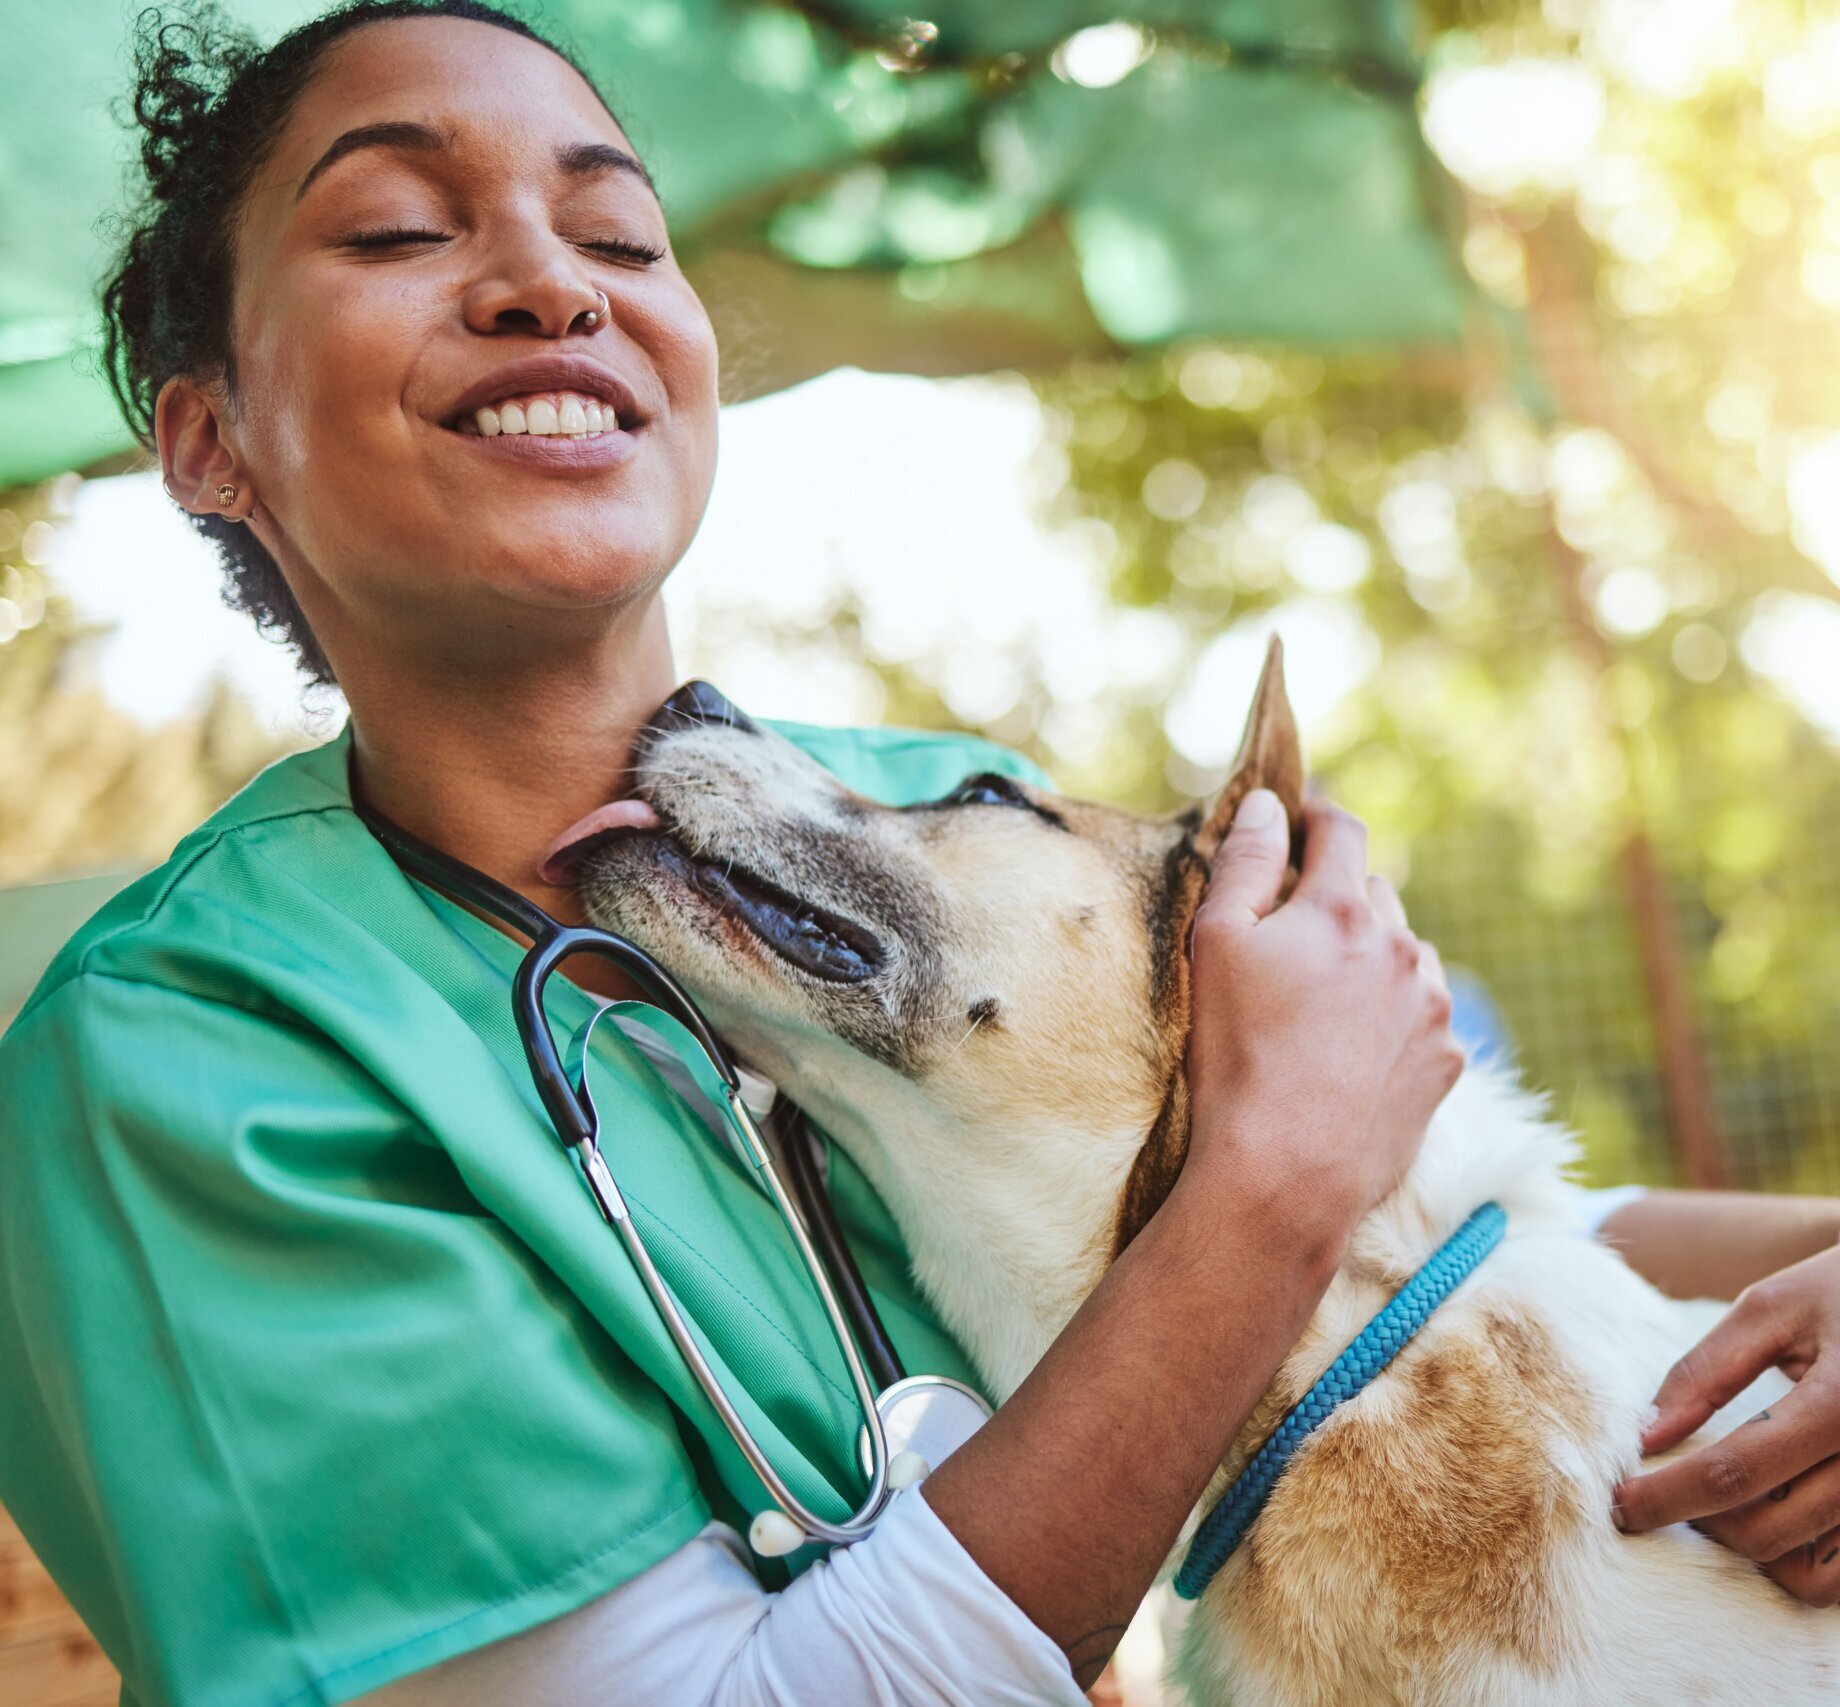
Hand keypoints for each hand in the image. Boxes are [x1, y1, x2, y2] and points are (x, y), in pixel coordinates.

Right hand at [1183, 789, 1463, 1248]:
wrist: (1286, 1173)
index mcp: (1342, 910)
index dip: (1316, 818)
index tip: (1298, 824)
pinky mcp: (1447, 1061)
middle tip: (1291, 936)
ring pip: (1405, 952)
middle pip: (1373, 892)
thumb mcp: (1215, 945)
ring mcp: (1433, 1007)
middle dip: (1336, 898)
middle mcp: (1401, 948)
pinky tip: (1352, 1049)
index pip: (1342, 831)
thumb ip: (1243, 863)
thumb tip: (1266, 804)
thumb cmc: (1237, 1056)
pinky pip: (1424, 1013)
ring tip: (1323, 1003)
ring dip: (1371, 957)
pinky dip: (1395, 1014)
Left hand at [1613, 1242, 1839, 1604]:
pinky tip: (1769, 1512)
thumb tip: (1644, 1436)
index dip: (1666, 1495)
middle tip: (1664, 1492)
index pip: (1735, 1471)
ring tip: (1718, 1500)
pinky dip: (1797, 1561)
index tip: (1617, 1505)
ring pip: (1806, 1574)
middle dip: (1699, 1522)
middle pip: (1766, 1531)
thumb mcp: (1773, 1310)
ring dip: (1749, 1548)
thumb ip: (1706, 1372)